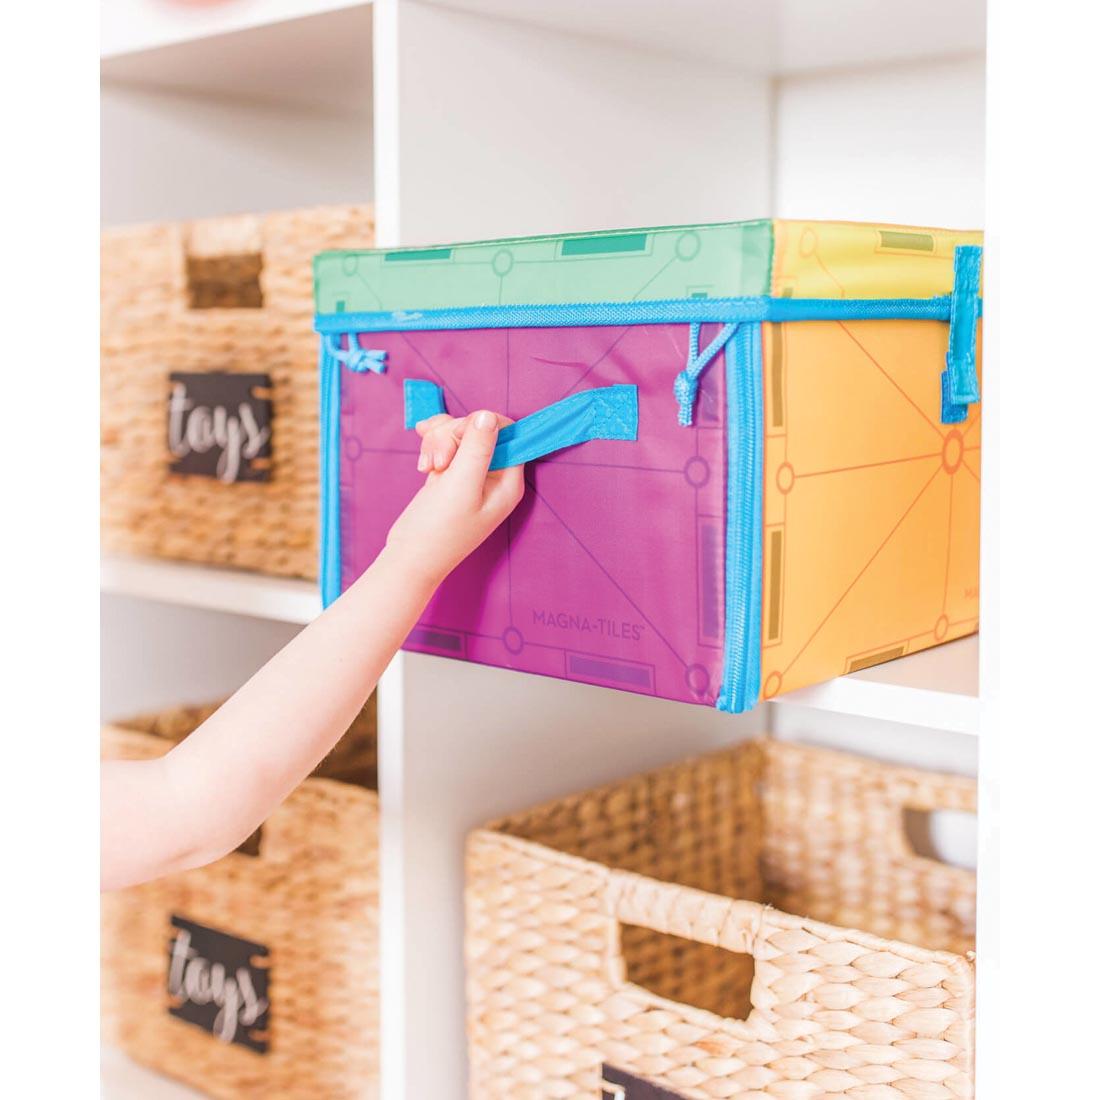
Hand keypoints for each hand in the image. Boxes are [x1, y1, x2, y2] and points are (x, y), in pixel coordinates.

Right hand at [385, 410, 523, 586]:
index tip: (460, 438)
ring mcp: (471, 474)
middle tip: (439, 463)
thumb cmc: (439, 530)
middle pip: (478, 428)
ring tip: (428, 466)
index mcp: (508, 481)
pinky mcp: (451, 474)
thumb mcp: (460, 485)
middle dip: (453, 436)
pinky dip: (431, 447)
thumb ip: (478, 448)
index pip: (507, 432)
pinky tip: (422, 463)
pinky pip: (445, 444)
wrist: (408, 558)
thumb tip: (488, 415)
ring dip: (439, 442)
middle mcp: (494, 476)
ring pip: (458, 433)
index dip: (481, 426)